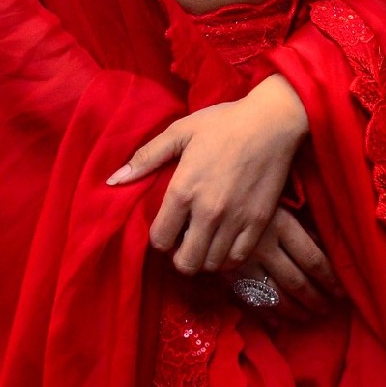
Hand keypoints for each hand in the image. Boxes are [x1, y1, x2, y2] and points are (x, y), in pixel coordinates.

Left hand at [105, 75, 308, 273]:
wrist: (271, 122)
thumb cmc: (223, 123)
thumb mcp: (180, 131)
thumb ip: (146, 157)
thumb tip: (114, 180)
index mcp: (183, 190)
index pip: (160, 239)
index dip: (159, 237)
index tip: (167, 227)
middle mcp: (208, 212)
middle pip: (185, 262)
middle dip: (179, 255)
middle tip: (184, 240)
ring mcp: (235, 220)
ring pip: (211, 264)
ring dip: (203, 257)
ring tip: (204, 241)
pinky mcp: (259, 223)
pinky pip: (237, 259)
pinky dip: (227, 258)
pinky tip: (224, 242)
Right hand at [223, 205, 344, 319]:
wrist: (209, 207)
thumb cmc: (252, 203)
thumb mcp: (281, 206)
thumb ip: (304, 229)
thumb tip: (326, 252)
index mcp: (281, 225)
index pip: (312, 259)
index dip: (329, 278)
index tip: (340, 291)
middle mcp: (264, 246)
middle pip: (296, 281)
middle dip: (315, 298)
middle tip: (327, 308)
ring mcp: (244, 263)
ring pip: (275, 295)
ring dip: (295, 310)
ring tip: (308, 315)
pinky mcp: (228, 275)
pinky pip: (251, 301)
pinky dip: (267, 314)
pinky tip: (280, 321)